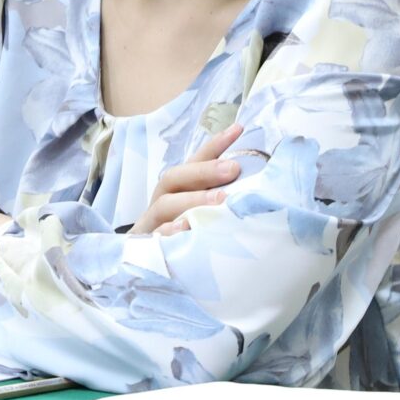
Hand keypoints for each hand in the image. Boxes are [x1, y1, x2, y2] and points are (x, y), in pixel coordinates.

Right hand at [128, 122, 243, 236]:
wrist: (145, 270)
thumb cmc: (184, 238)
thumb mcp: (202, 215)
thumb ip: (219, 198)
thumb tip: (254, 182)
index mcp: (177, 190)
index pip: (194, 161)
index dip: (215, 145)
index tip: (238, 130)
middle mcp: (162, 201)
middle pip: (176, 178)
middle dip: (204, 171)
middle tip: (232, 169)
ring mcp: (151, 223)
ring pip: (165, 205)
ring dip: (192, 200)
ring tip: (219, 200)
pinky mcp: (146, 247)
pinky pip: (155, 237)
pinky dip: (169, 232)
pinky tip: (185, 228)